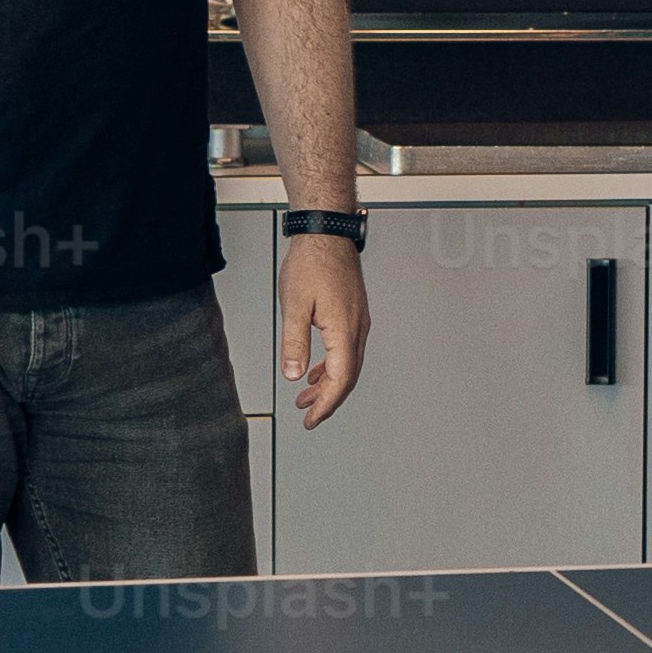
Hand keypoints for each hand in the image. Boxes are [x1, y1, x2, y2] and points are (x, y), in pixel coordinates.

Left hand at [276, 236, 366, 427]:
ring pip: (348, 364)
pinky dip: (331, 366)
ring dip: (328, 384)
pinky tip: (316, 369)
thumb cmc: (312, 262)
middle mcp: (357, 328)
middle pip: (348, 376)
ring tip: (307, 397)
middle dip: (328, 400)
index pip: (341, 379)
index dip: (327, 404)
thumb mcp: (293, 305)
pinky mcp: (353, 313)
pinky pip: (346, 349)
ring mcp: (357, 320)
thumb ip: (294, 343)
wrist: (326, 233)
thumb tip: (294, 374)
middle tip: (309, 415)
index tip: (312, 419)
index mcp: (344, 330)